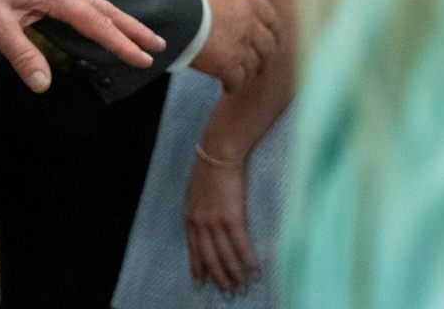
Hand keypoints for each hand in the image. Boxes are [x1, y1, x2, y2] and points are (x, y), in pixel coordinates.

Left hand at [0, 0, 165, 92]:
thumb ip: (22, 54)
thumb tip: (43, 84)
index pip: (96, 21)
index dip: (120, 41)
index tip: (142, 58)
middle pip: (105, 8)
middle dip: (133, 28)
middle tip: (159, 45)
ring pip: (96, 3)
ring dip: (120, 20)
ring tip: (141, 36)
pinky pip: (83, 1)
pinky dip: (101, 13)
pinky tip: (103, 21)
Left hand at [185, 144, 258, 292]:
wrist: (219, 151)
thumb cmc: (209, 167)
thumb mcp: (195, 191)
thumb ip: (198, 209)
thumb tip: (204, 221)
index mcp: (189, 215)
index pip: (193, 247)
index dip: (198, 265)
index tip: (201, 280)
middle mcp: (199, 222)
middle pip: (208, 256)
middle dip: (217, 276)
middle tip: (226, 291)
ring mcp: (215, 221)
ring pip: (225, 255)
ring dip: (234, 274)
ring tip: (241, 287)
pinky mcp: (232, 217)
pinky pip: (241, 246)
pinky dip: (248, 260)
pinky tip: (255, 271)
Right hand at [190, 0, 280, 89]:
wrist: (169, 13)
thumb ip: (228, 3)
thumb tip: (228, 13)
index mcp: (246, 0)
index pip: (271, 19)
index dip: (273, 33)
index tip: (271, 40)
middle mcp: (249, 23)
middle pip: (268, 46)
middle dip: (264, 56)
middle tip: (258, 63)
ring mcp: (241, 46)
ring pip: (254, 66)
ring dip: (247, 72)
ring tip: (237, 76)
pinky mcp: (229, 65)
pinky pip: (238, 81)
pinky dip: (232, 85)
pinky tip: (226, 86)